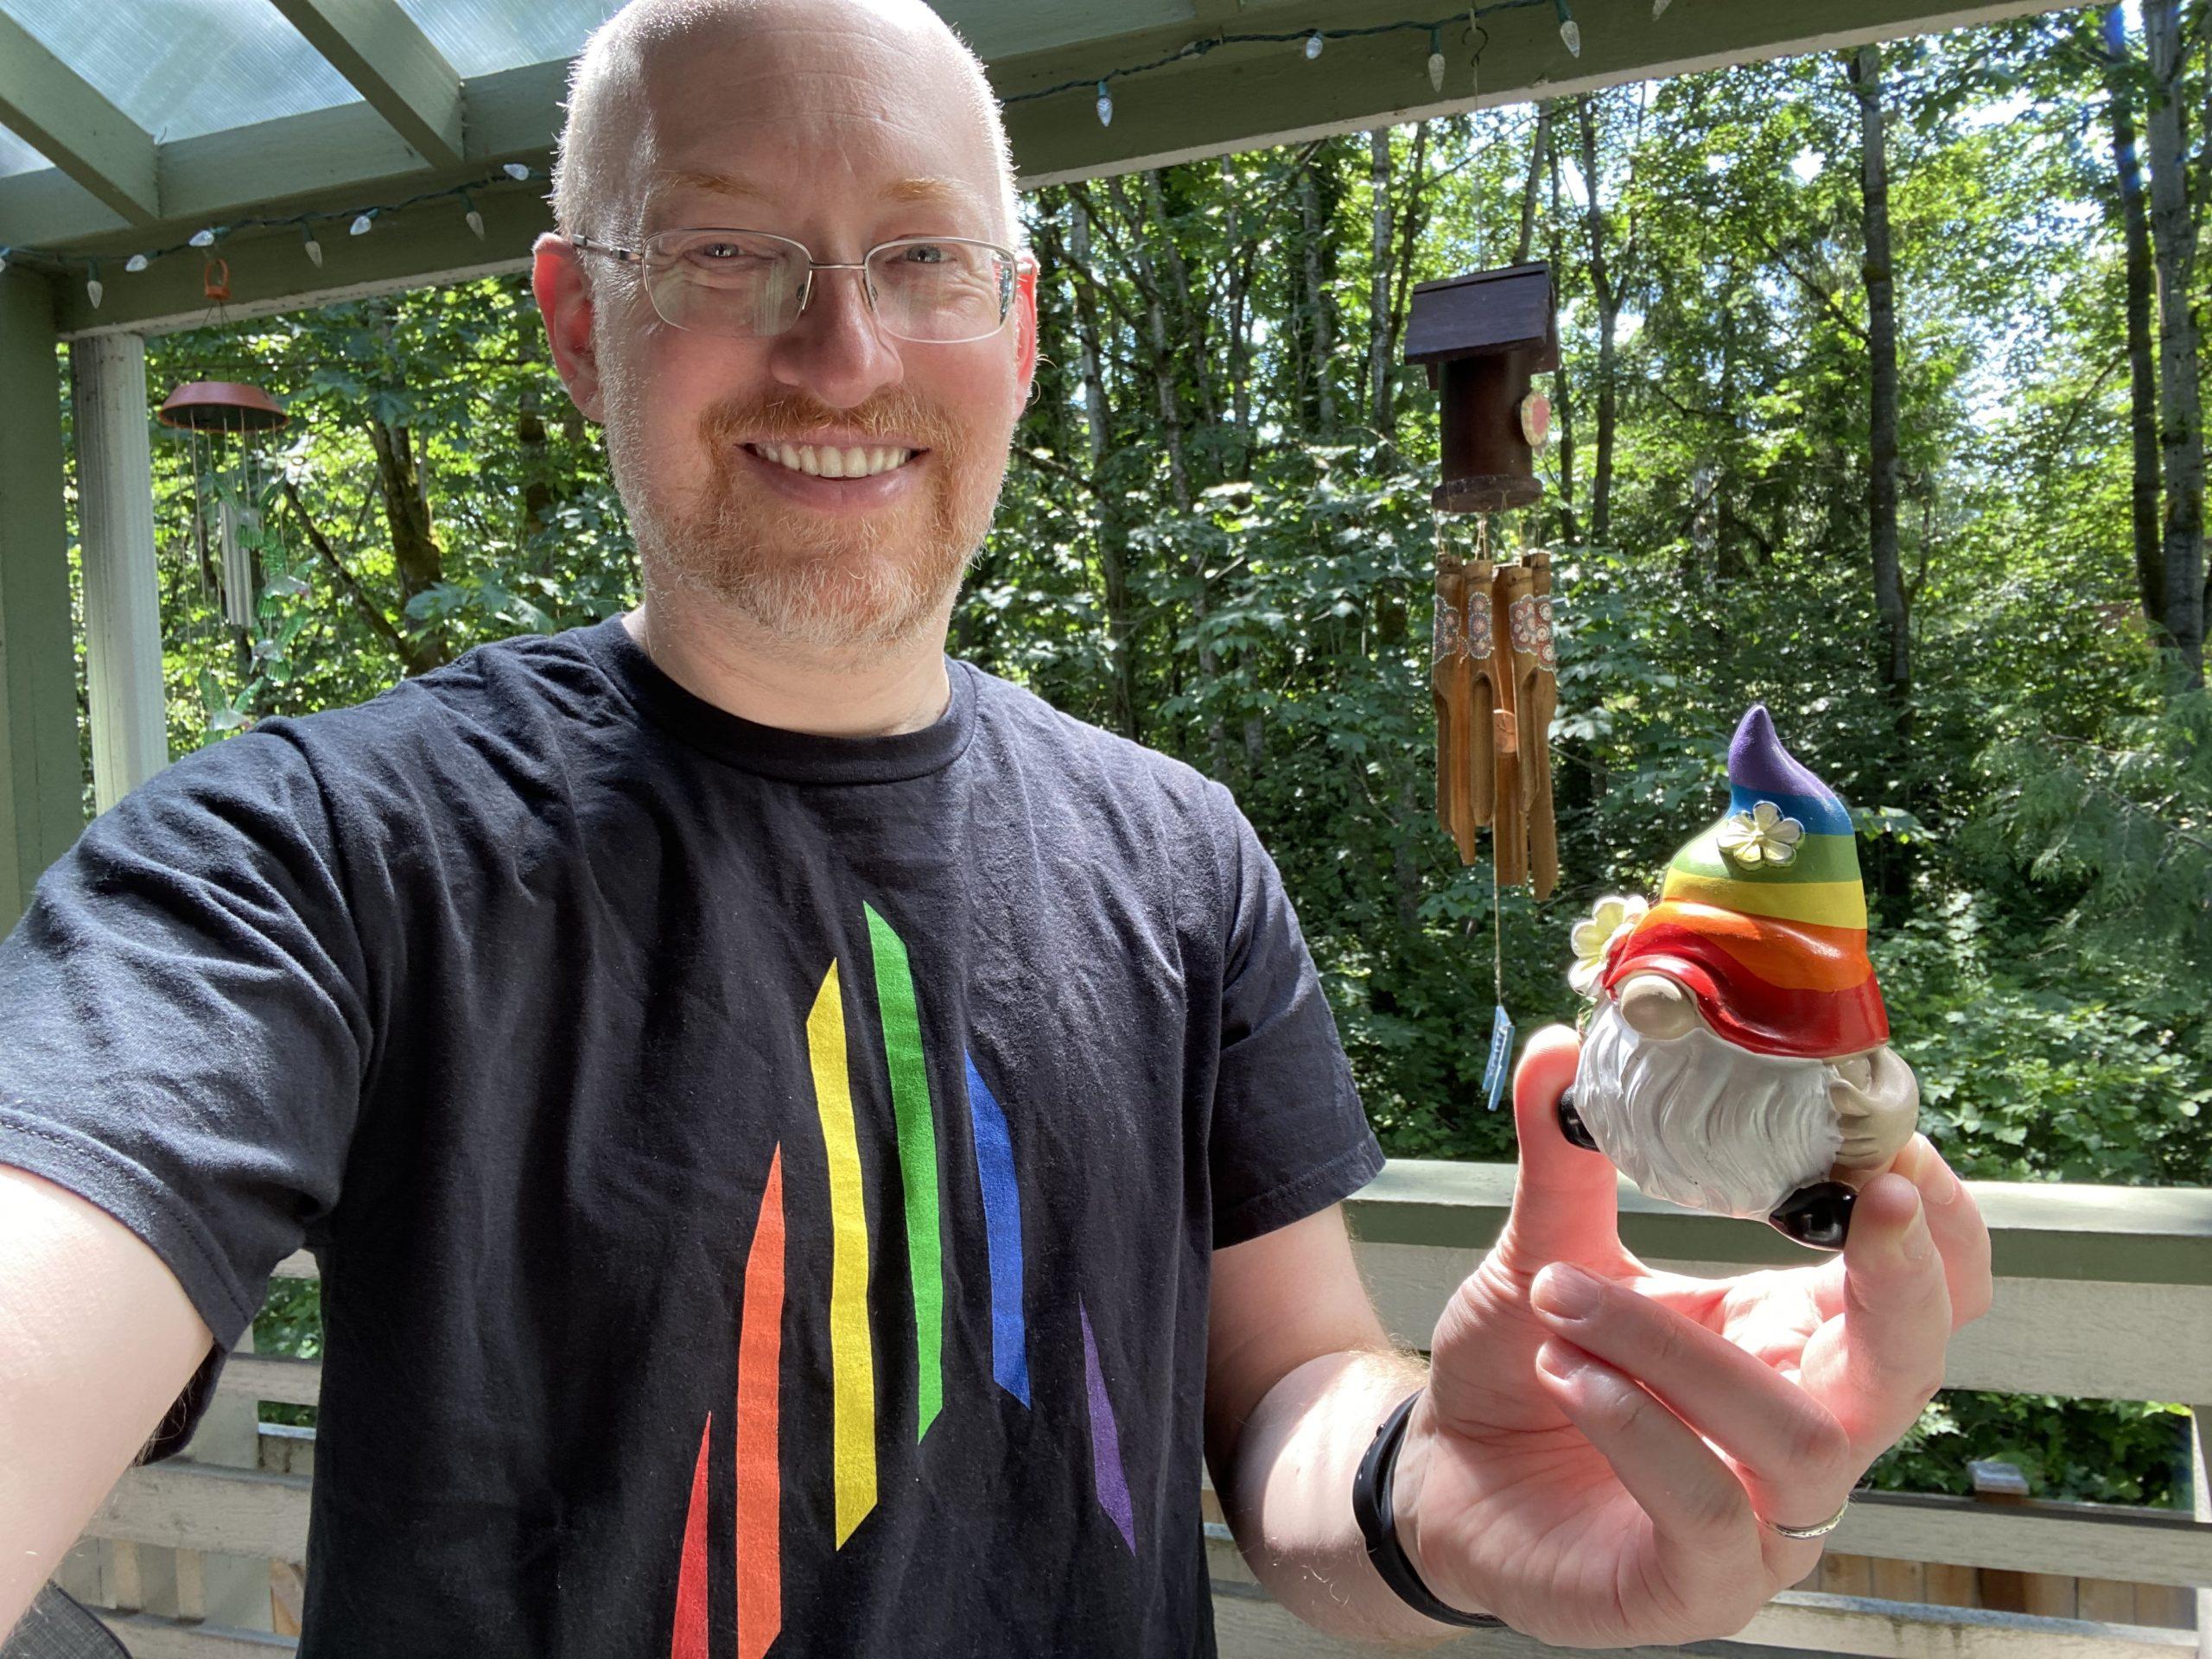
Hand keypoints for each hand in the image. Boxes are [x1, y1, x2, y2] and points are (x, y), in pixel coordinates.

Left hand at [1392, 1024, 1991, 1648]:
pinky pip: (1709, 1511)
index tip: (1892, 1139)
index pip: (1929, 1291)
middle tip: (1863, 1194)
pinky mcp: (1701, 1586)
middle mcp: (1807, 1428)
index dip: (1937, 1224)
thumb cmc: (1524, 1363)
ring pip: (1796, 1436)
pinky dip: (1639, 1429)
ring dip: (1675, 1350)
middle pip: (1915, 1366)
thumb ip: (1563, 1152)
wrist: (1444, 1474)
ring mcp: (1766, 1521)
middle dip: (1904, 1278)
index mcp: (1794, 1336)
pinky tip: (1566, 1374)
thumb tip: (1559, 1042)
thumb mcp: (1544, 1247)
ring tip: (1562, 1296)